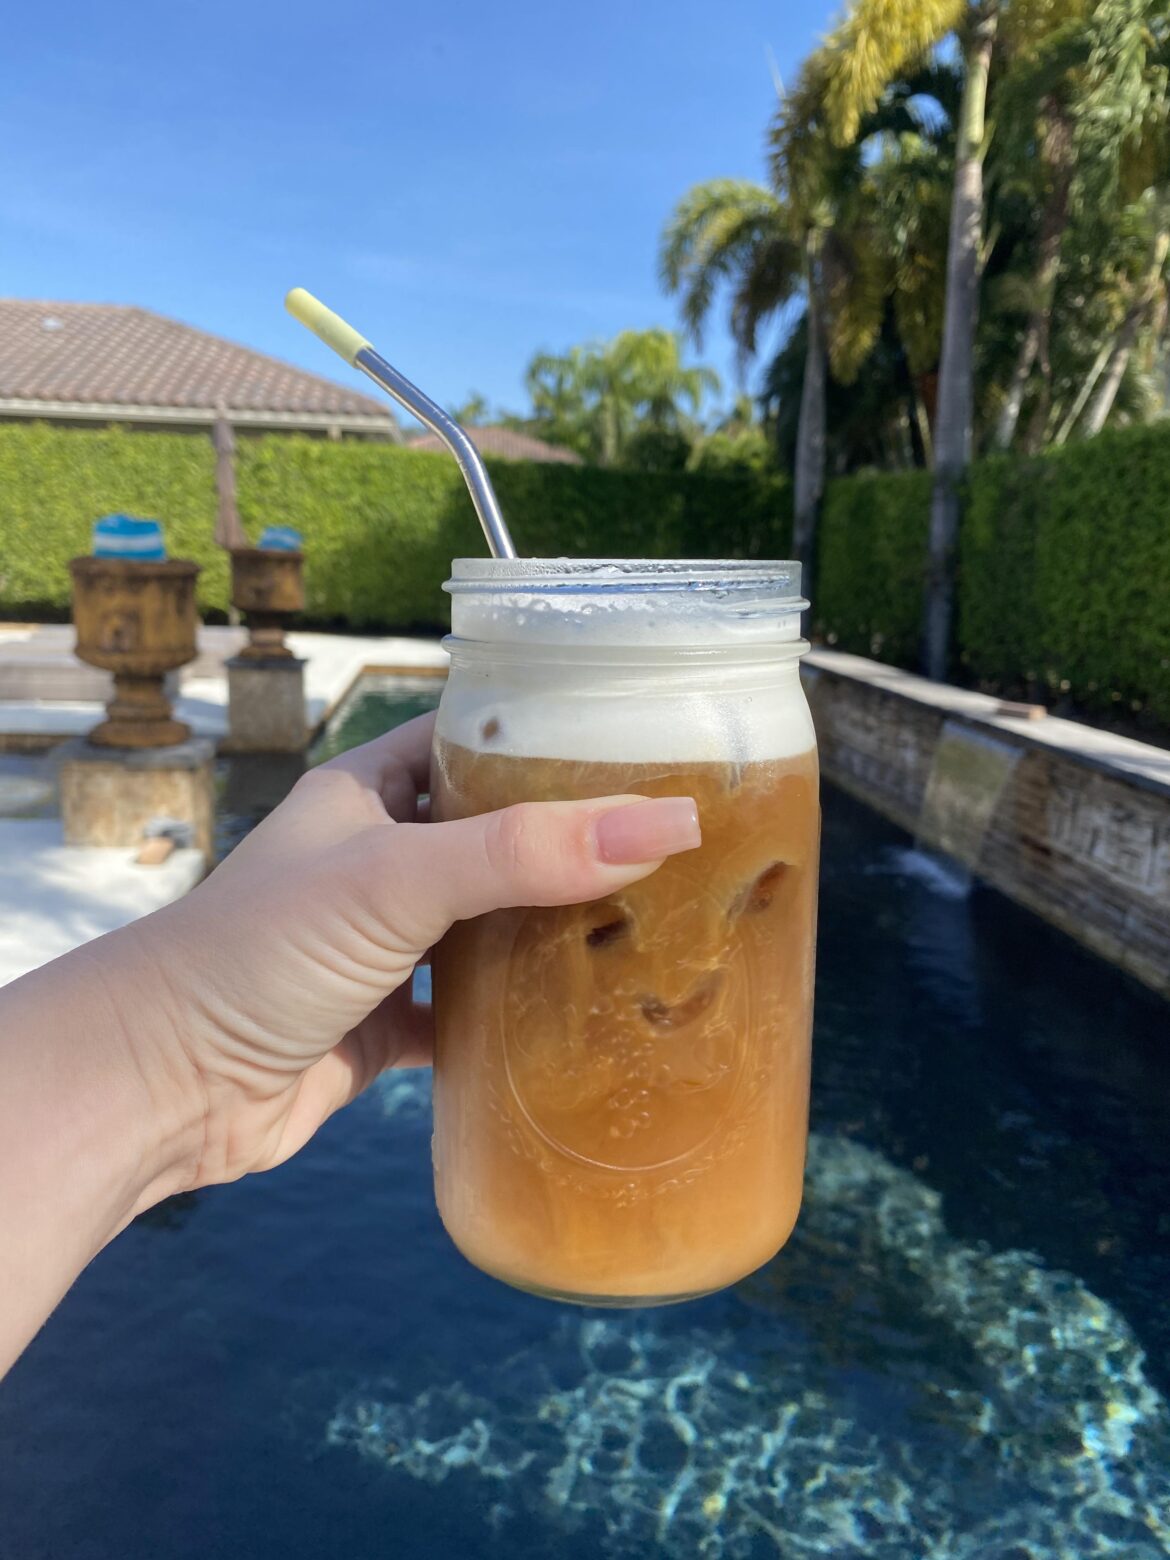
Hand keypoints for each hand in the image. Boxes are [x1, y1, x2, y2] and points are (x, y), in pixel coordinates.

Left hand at [130, 712, 701, 1191]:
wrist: (165, 1086)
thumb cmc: (263, 949)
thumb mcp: (398, 877)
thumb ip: (525, 849)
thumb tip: (669, 824)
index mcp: (368, 794)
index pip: (470, 741)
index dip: (544, 738)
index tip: (639, 746)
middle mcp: (378, 864)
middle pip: (493, 840)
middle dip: (569, 847)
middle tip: (670, 851)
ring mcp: (384, 948)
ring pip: (488, 930)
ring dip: (552, 936)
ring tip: (653, 930)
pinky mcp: (388, 1026)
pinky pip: (472, 1015)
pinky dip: (521, 1022)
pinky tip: (588, 1023)